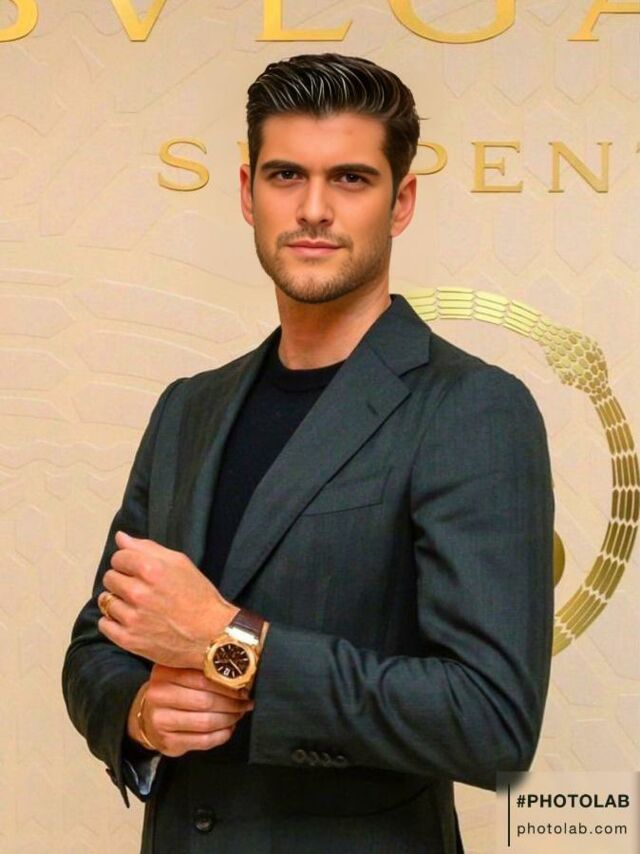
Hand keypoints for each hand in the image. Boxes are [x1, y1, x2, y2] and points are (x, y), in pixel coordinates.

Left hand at [97, 530, 236, 667]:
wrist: (212, 635)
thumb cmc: (199, 596)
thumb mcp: (180, 563)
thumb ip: (147, 548)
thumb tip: (120, 537)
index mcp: (151, 569)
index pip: (118, 557)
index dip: (127, 561)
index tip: (137, 569)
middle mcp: (138, 593)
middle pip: (109, 578)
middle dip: (122, 579)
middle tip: (139, 587)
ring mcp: (132, 618)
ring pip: (106, 601)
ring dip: (118, 600)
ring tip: (136, 605)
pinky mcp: (129, 640)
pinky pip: (104, 625)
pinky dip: (113, 621)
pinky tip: (129, 619)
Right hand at [128, 664, 254, 757]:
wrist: (147, 716)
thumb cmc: (172, 691)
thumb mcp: (180, 673)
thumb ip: (202, 670)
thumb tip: (239, 673)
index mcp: (164, 673)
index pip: (203, 678)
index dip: (228, 683)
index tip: (244, 685)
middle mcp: (158, 696)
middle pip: (206, 701)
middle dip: (232, 703)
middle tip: (245, 701)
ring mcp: (161, 721)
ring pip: (206, 722)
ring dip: (229, 719)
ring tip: (239, 713)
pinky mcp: (168, 743)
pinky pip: (203, 741)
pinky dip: (222, 735)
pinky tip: (228, 728)